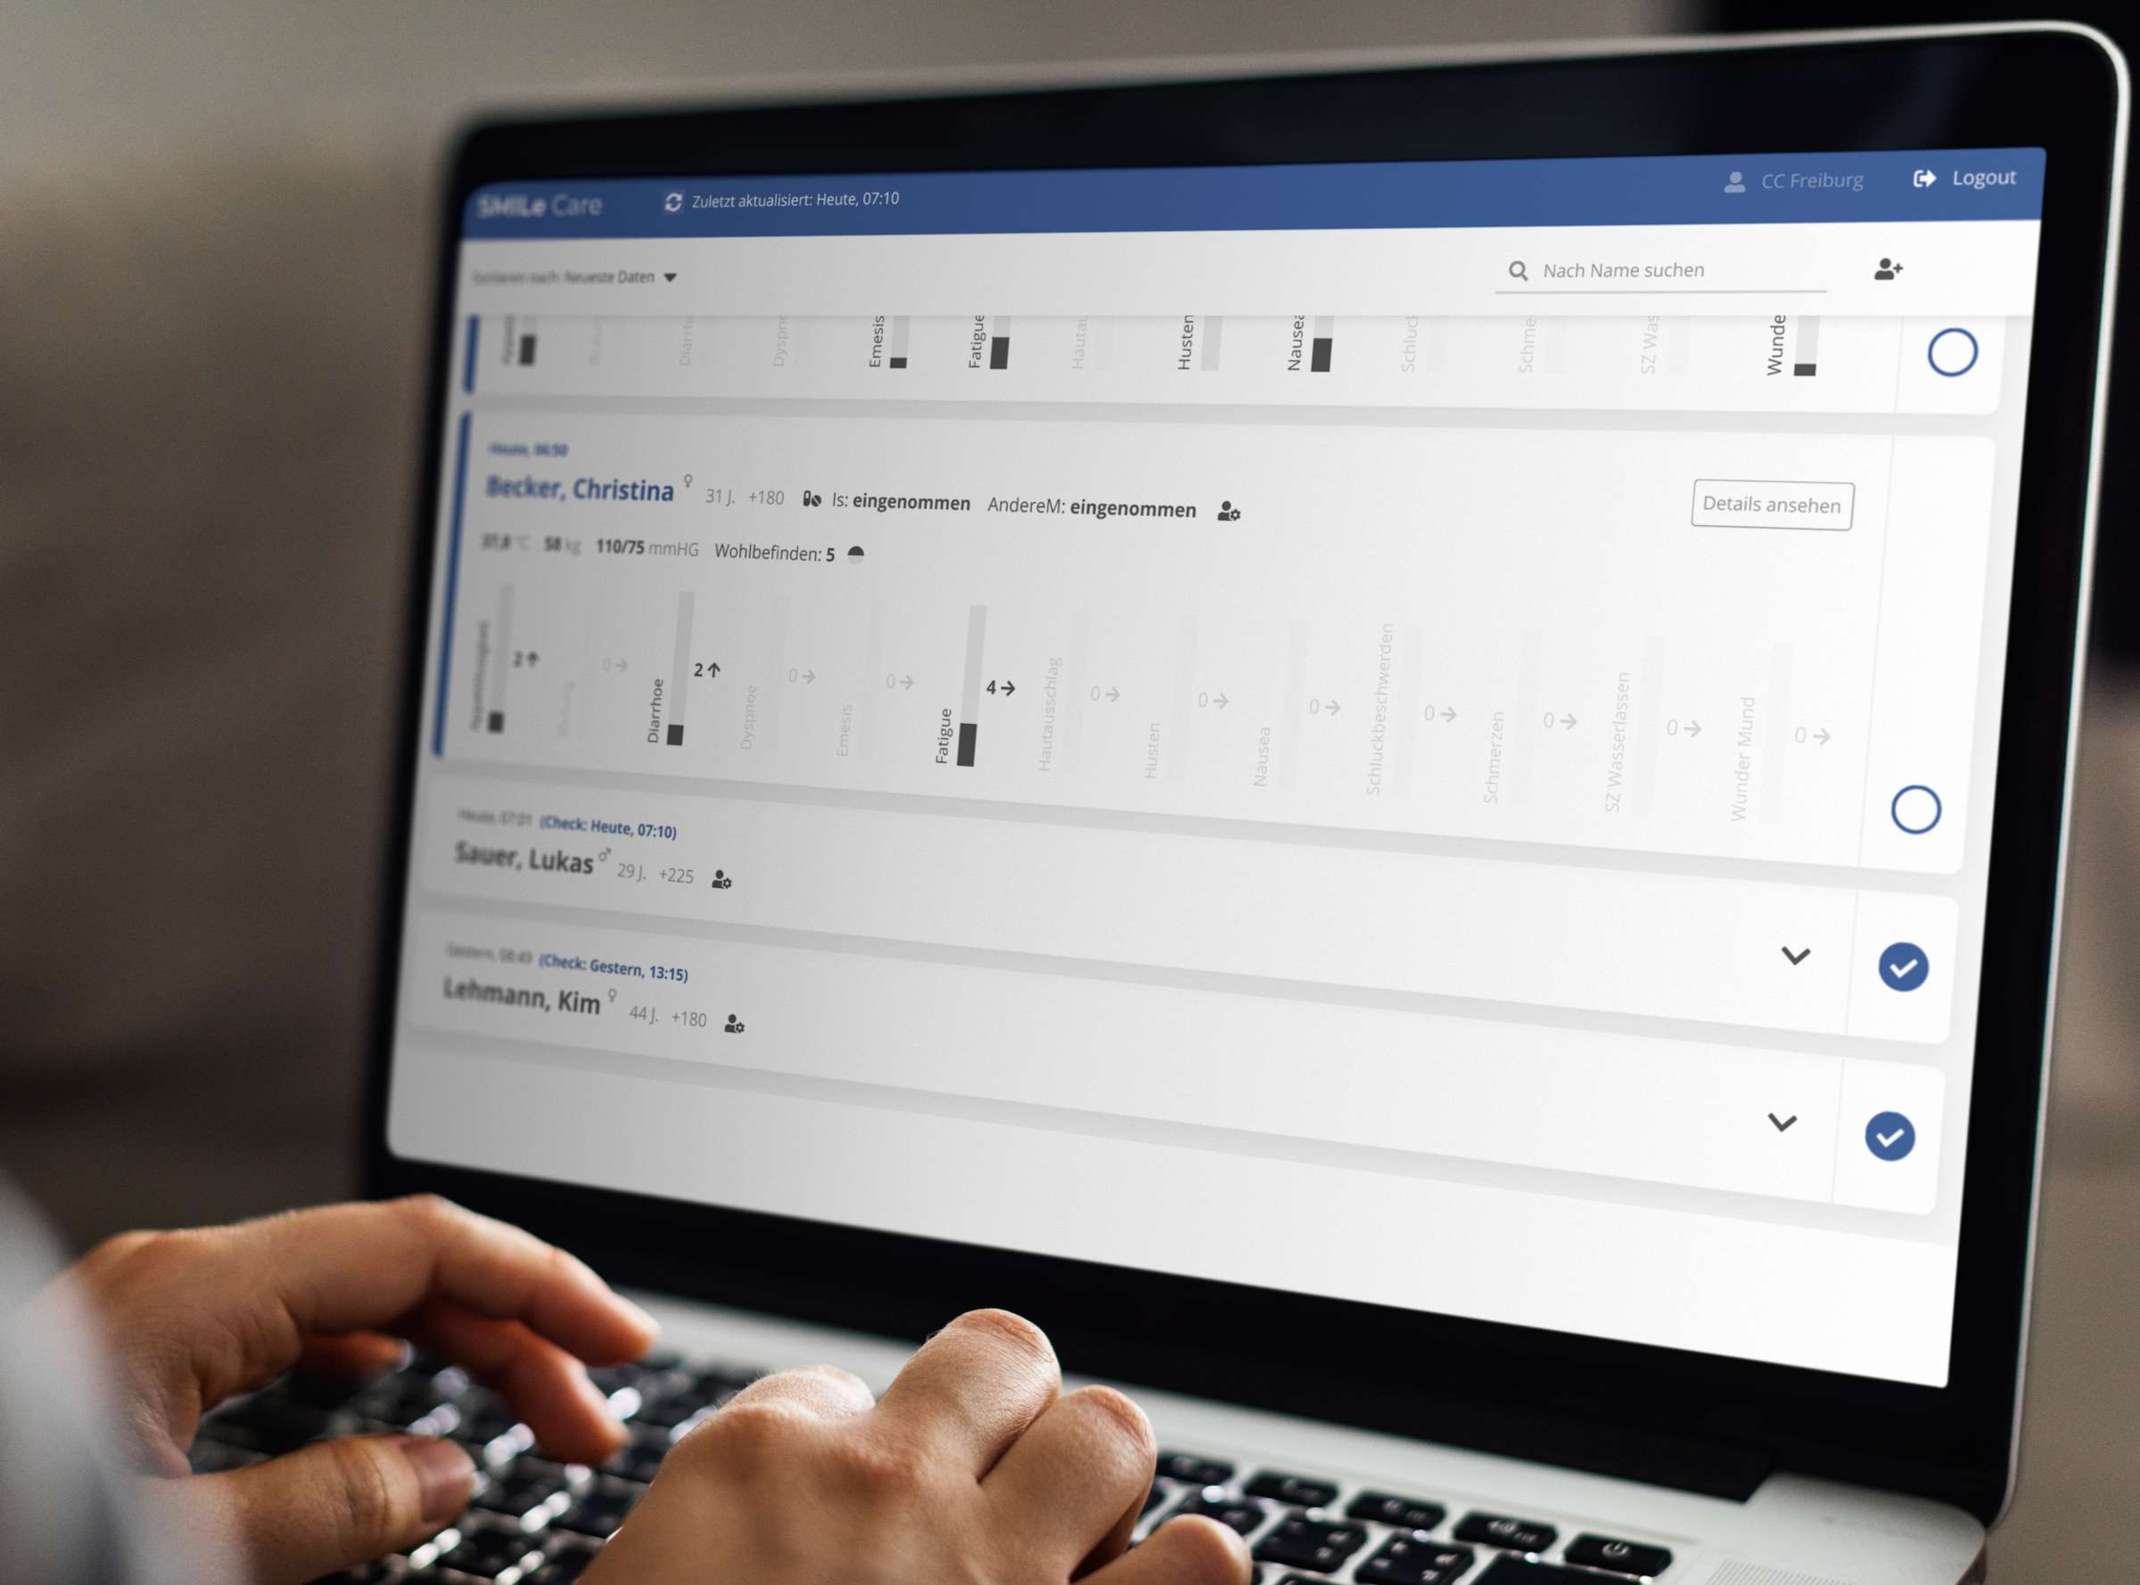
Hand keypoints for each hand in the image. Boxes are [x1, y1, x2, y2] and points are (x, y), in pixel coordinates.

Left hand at [47, 1195, 657, 1582]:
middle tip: (591, 1415)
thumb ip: (326, 1510)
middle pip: (400, 1264)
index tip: (621, 1339)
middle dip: (515, 1331)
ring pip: (354, 1295)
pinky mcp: (141, 1354)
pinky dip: (378, 1361)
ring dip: (454, 1349)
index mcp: (198, 1291)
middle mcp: (184, 1276)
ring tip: (525, 1416)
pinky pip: (296, 1328)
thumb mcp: (171, 1552)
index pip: (421, 1245)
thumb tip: (444, 1474)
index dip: (543, 1285)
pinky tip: (401, 1404)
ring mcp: (161, 1308)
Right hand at [586, 1307, 1251, 1584]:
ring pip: (1110, 1431)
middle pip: (999, 1355)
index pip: (830, 1389)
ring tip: (1069, 1548)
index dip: (845, 1455)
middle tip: (981, 1499)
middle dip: (1004, 1416)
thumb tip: (777, 1531)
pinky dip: (1184, 1574)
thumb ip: (717, 1542)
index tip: (836, 1523)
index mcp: (751, 1466)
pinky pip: (1198, 1562)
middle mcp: (883, 1488)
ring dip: (1099, 1490)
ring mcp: (991, 1570)